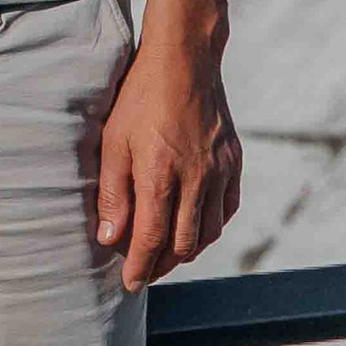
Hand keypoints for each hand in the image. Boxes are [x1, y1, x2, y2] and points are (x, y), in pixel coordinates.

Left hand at [93, 34, 240, 292]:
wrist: (185, 61)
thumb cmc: (139, 98)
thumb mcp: (113, 142)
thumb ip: (114, 193)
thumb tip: (111, 239)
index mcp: (161, 175)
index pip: (152, 239)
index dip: (139, 266)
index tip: (129, 284)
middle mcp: (196, 179)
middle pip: (183, 244)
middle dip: (162, 265)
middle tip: (143, 272)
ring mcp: (220, 172)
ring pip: (208, 232)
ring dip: (186, 250)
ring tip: (165, 255)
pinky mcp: (234, 163)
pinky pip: (227, 210)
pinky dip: (210, 227)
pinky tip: (194, 228)